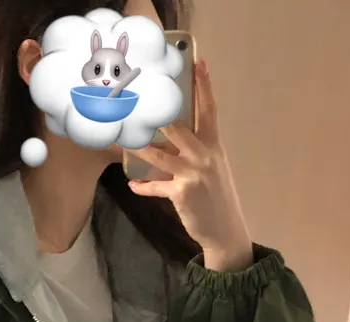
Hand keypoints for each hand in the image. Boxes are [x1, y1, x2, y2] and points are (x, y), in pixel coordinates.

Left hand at [128, 60, 253, 271]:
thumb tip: (171, 140)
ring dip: (140, 148)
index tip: (199, 64)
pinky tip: (133, 184)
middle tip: (141, 98)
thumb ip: (196, 151)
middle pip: (179, 128)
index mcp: (214, 146)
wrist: (225, 229)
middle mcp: (204, 156)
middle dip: (160, 115)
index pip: (210, 111)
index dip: (204, 87)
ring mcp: (192, 174)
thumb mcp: (213, 168)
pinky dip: (143, 186)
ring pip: (160, 156)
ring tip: (123, 139)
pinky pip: (156, 187)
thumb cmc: (216, 197)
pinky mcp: (181, 193)